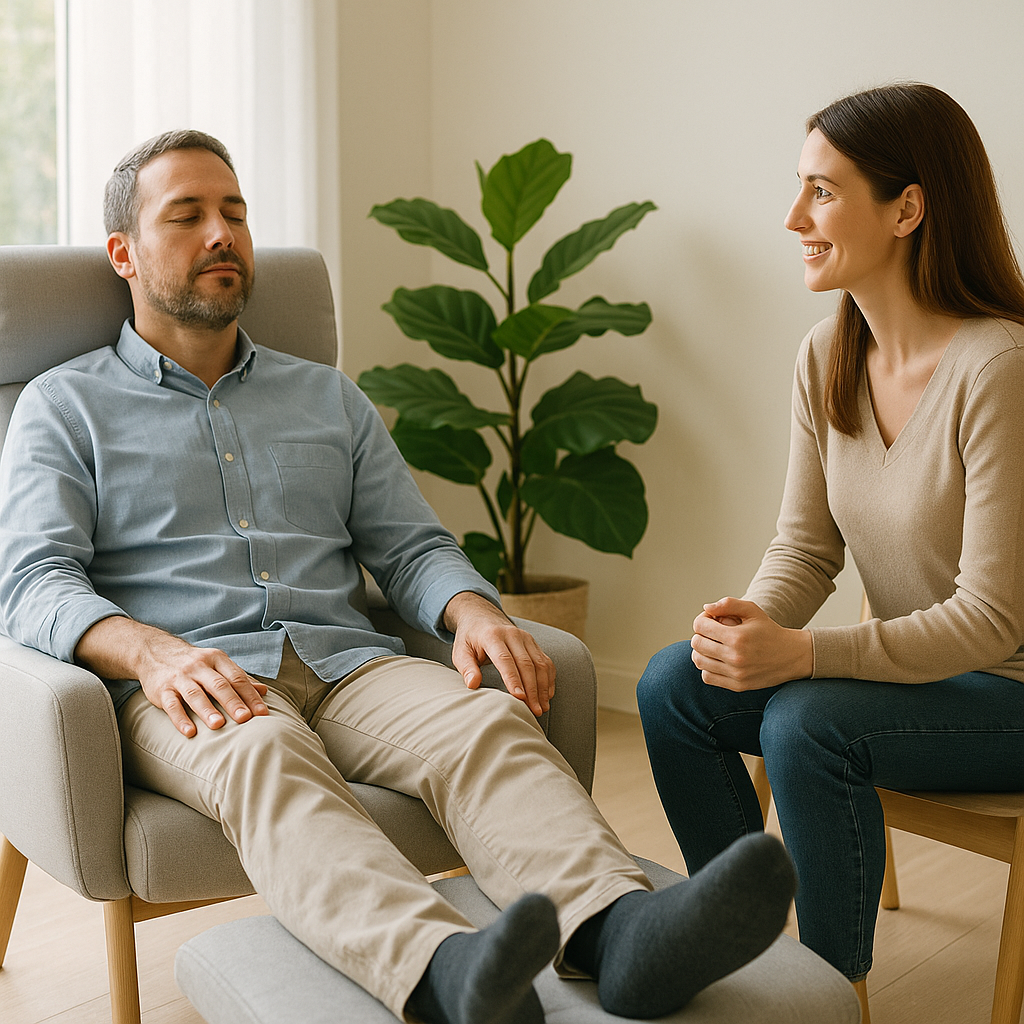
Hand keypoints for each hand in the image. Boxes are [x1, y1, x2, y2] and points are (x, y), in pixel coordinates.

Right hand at [75, 616, 269, 736]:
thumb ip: (239, 677)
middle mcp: (199, 666)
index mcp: (217, 659)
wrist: (155, 651)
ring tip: (219, 725)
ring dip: (207, 710)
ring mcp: (179, 677)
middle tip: (246, 719)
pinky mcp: (162, 689)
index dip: (251, 696)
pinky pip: (171, 704)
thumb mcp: (217, 664)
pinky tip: (189, 732)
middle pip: (218, 685)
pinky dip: (180, 718)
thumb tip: (264, 691)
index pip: (237, 678)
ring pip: (195, 694)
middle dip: (233, 702)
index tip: (263, 713)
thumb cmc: (195, 663)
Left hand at [444, 592, 555, 715]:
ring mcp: (526, 638)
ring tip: (542, 708)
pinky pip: (546, 661)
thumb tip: (473, 684)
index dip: (513, 679)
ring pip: (540, 664)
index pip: (505, 660)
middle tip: (534, 710)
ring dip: (543, 687)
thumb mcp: (461, 652)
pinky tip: (547, 695)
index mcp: (492, 636)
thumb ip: (467, 668)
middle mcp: (513, 635)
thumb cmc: (470, 639)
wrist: (482, 617)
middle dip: (532, 689)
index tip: (519, 698)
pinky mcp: (534, 643)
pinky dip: (549, 679)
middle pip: (526, 664)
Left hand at [690, 597, 812, 690]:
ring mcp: (736, 674)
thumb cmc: (769, 630)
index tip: (712, 619)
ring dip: (701, 651)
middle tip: (711, 632)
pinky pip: (708, 677)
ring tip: (711, 645)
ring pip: (699, 661)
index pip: (700, 626)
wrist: (792, 656)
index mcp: (737, 637)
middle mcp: (735, 657)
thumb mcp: (752, 610)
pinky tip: (717, 659)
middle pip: (697, 644)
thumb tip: (706, 608)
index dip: (702, 619)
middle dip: (700, 634)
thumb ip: (728, 604)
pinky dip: (707, 667)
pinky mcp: (738, 685)